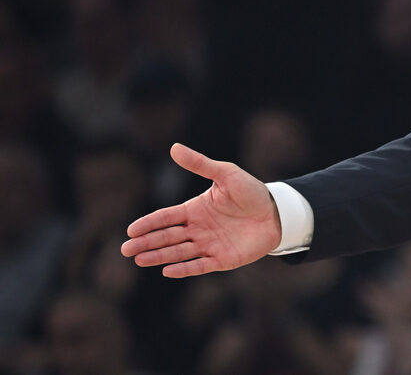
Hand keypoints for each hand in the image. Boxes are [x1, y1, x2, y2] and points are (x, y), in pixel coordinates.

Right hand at [121, 144, 281, 277]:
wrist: (277, 212)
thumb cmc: (251, 191)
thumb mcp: (226, 174)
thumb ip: (200, 164)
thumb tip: (174, 147)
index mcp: (195, 209)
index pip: (166, 217)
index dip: (149, 224)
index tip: (131, 230)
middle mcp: (198, 229)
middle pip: (167, 237)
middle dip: (146, 243)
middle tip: (126, 250)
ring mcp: (208, 245)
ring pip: (179, 252)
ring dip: (159, 256)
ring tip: (140, 260)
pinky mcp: (222, 259)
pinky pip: (200, 265)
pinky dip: (184, 268)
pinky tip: (167, 271)